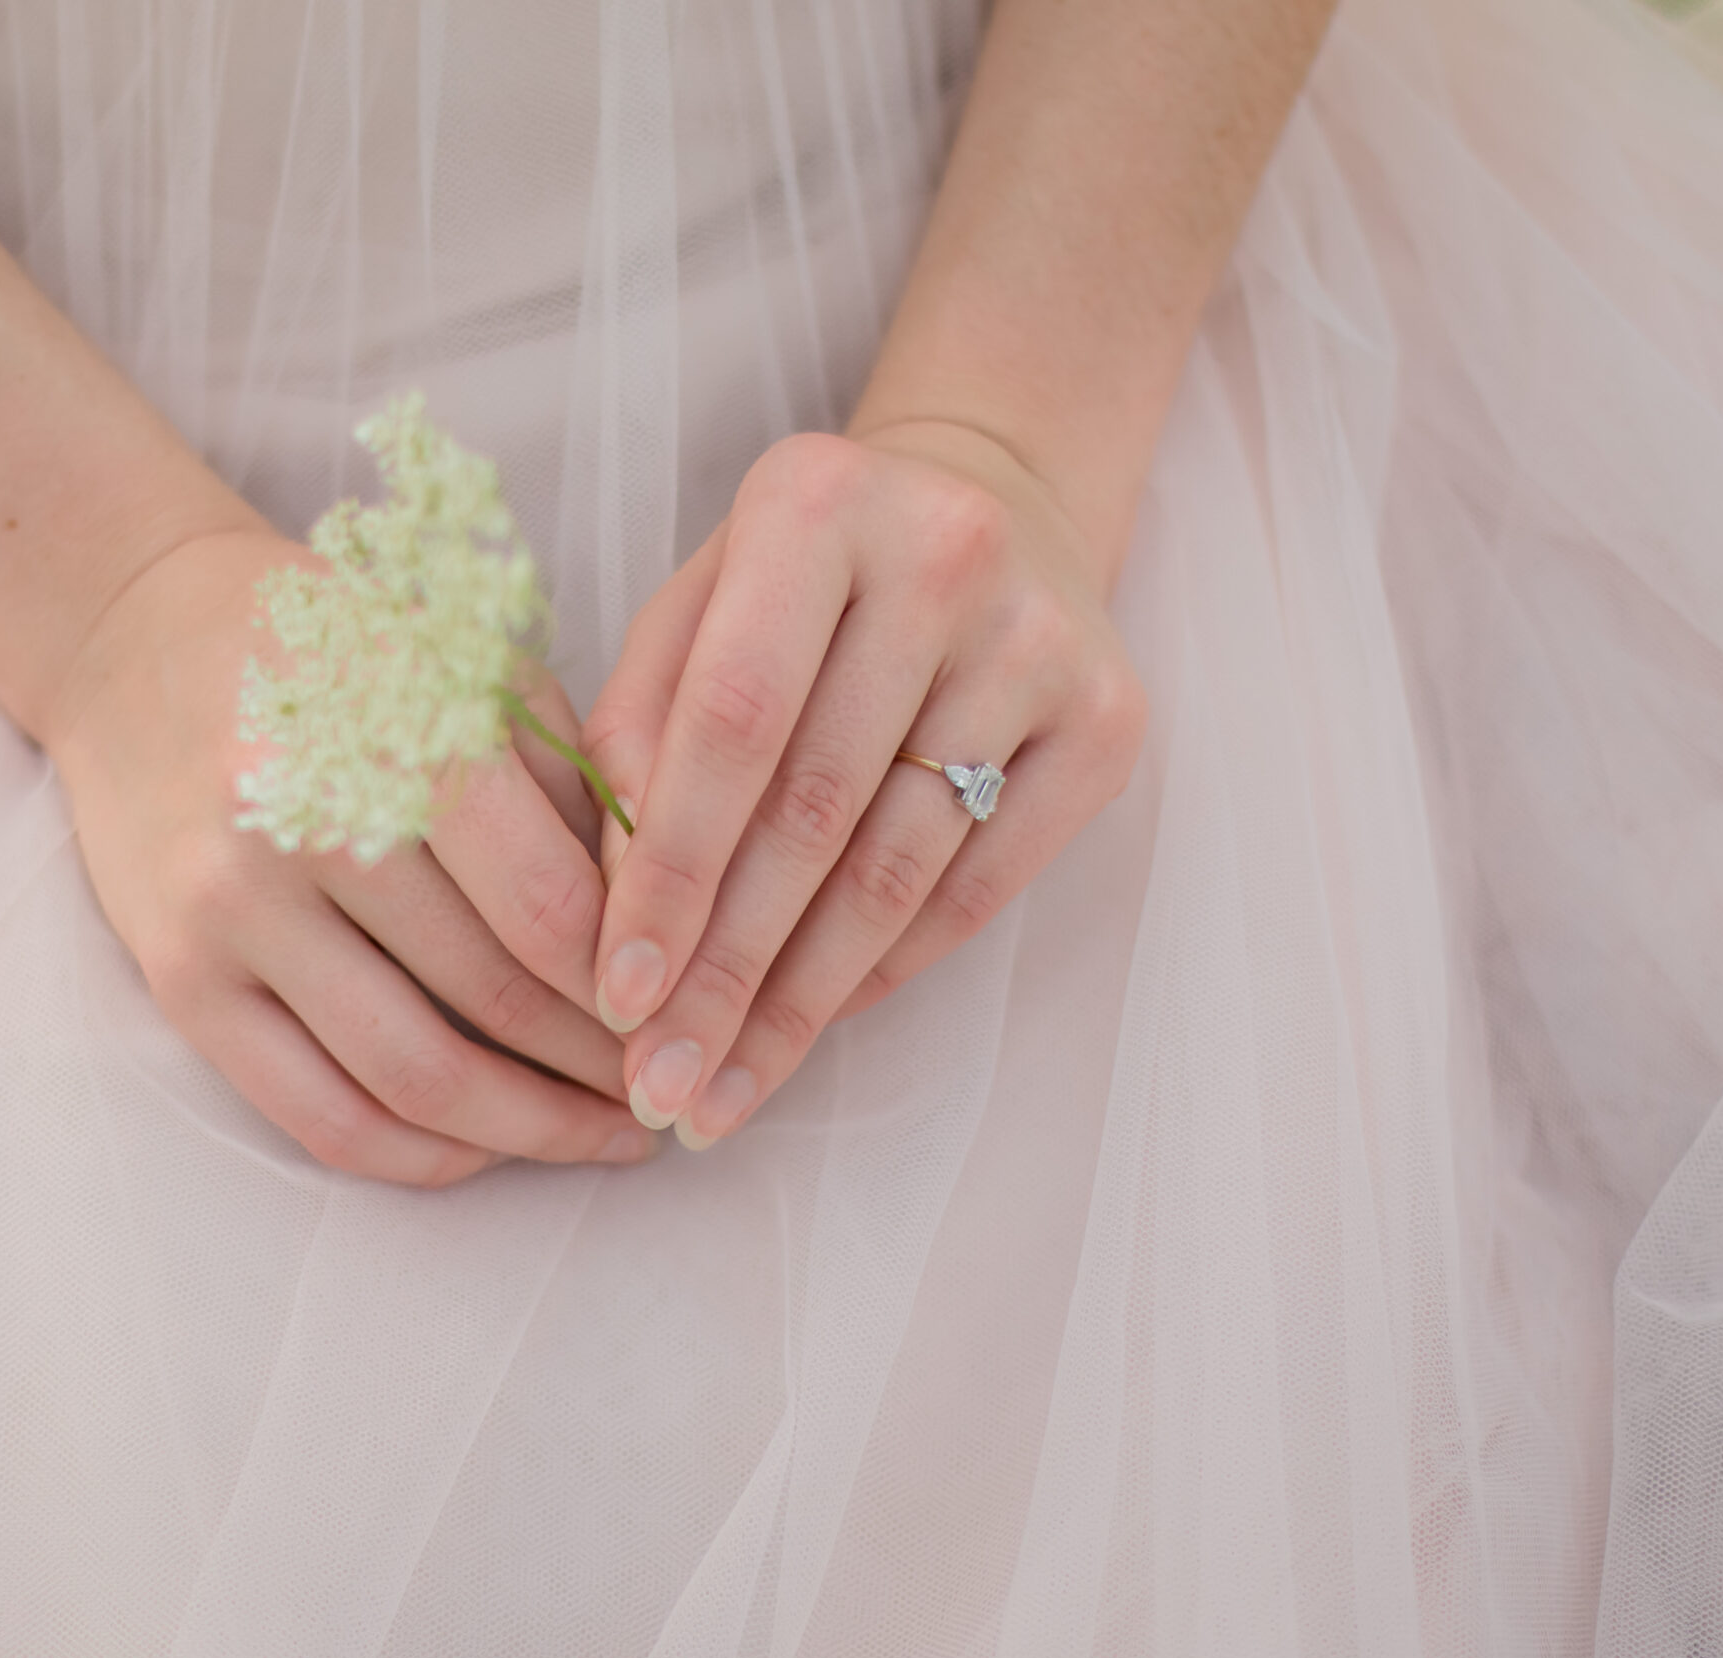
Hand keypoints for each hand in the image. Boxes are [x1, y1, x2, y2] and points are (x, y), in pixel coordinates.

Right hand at [48, 529, 648, 1186]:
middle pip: (492, 998)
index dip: (636, 982)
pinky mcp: (181, 984)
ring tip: (606, 1136)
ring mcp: (229, 916)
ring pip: (413, 1078)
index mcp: (390, 731)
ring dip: (531, 1130)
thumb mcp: (465, 666)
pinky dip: (421, 1154)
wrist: (131, 638)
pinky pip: (317, 1115)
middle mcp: (301, 826)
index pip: (546, 906)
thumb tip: (664, 930)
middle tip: (672, 1086)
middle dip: (604, 1064)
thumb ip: (567, 786)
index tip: (691, 1013)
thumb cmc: (336, 650)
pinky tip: (490, 1147)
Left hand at [581, 425, 1145, 1147]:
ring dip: (799, 1002)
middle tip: (660, 1085)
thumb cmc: (804, 578)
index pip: (728, 723)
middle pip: (813, 813)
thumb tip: (614, 904)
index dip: (668, 872)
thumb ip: (637, 728)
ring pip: (897, 869)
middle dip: (723, 971)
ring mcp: (1039, 641)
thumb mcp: (697, 606)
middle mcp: (943, 556)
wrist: (997, 507)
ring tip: (721, 1089)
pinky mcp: (1107, 719)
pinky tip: (814, 1025)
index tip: (616, 996)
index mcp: (815, 503)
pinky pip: (978, 886)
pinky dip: (883, 969)